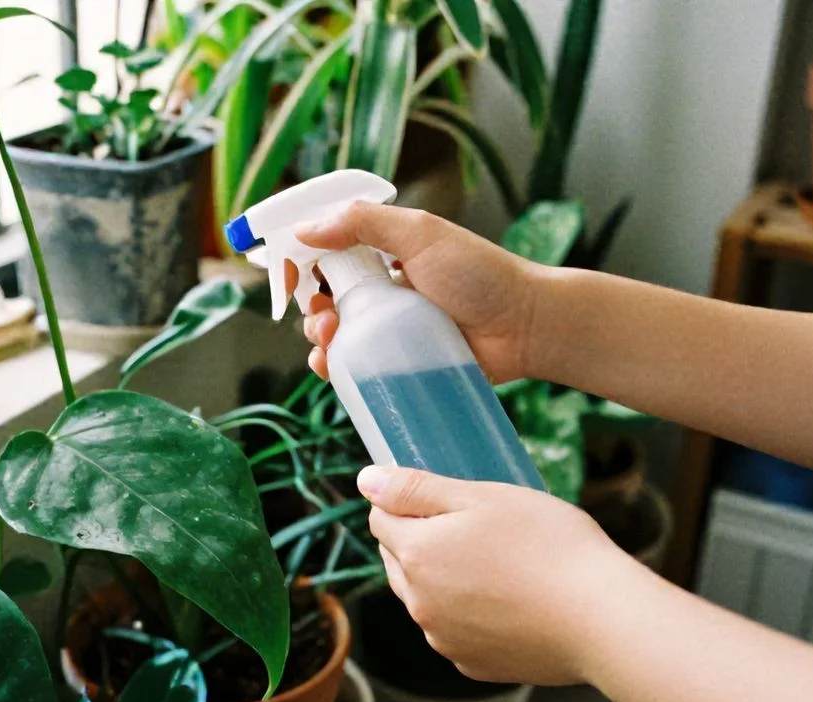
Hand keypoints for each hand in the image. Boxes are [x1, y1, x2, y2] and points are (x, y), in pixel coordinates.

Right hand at [296, 203, 543, 382]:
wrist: (527, 326)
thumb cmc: (481, 274)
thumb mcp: (420, 234)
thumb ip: (362, 223)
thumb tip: (304, 229)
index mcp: (386, 251)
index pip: (329, 250)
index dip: (301, 260)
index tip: (285, 274)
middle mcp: (385, 288)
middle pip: (325, 295)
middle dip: (310, 304)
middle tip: (322, 314)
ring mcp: (392, 327)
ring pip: (336, 333)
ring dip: (317, 335)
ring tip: (328, 340)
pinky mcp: (401, 362)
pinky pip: (357, 366)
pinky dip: (335, 367)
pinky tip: (330, 367)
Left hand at [357, 465, 647, 686]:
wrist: (602, 618)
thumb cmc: (550, 546)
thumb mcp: (483, 496)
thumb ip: (416, 489)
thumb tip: (366, 481)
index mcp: (416, 554)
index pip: (380, 519)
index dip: (405, 501)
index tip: (440, 496)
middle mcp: (419, 603)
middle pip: (398, 560)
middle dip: (421, 539)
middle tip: (475, 526)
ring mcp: (444, 638)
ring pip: (425, 597)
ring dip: (444, 577)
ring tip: (498, 562)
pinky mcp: (473, 663)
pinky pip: (455, 629)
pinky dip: (469, 613)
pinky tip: (509, 598)